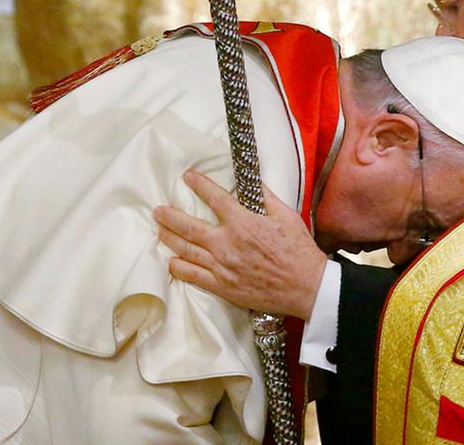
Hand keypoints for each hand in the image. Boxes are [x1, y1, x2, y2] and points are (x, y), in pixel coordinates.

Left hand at [153, 170, 327, 318]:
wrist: (305, 286)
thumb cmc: (298, 250)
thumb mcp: (286, 215)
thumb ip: (265, 197)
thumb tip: (251, 180)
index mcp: (242, 222)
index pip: (214, 198)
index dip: (199, 185)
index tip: (188, 177)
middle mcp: (226, 243)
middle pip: (188, 226)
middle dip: (170, 216)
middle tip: (158, 210)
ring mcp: (221, 266)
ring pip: (185, 250)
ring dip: (169, 238)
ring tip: (159, 230)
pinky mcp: (222, 286)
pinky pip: (192, 276)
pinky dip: (178, 267)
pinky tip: (172, 261)